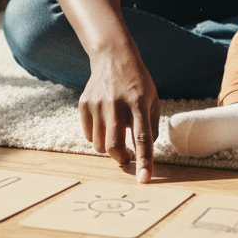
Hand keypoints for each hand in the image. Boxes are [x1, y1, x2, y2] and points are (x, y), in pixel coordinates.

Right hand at [78, 52, 159, 182]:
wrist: (113, 57)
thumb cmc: (138, 82)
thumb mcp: (153, 100)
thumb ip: (151, 126)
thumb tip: (144, 152)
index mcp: (139, 104)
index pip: (142, 138)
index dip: (144, 162)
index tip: (144, 180)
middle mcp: (117, 105)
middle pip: (114, 147)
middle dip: (121, 159)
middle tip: (127, 156)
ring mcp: (98, 104)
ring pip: (99, 144)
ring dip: (109, 148)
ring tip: (117, 135)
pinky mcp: (84, 103)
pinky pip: (89, 134)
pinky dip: (98, 136)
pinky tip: (105, 123)